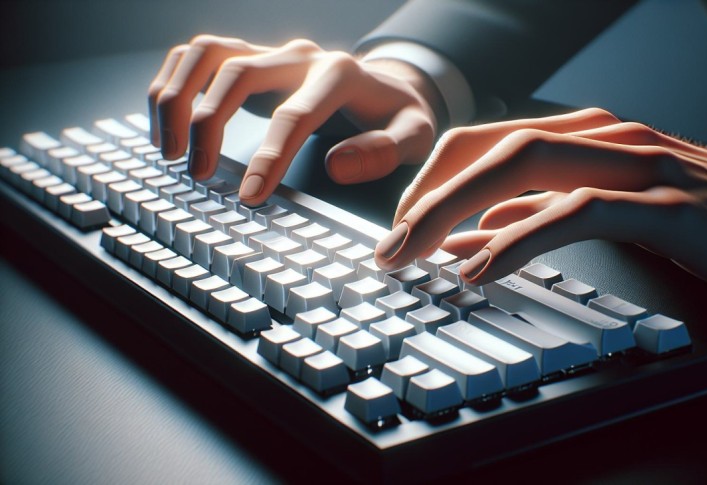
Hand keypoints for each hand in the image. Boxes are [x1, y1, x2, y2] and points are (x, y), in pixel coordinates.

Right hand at [148, 35, 438, 204]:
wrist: (390, 86)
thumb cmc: (400, 118)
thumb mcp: (415, 136)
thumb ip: (386, 151)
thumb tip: (336, 166)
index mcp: (342, 75)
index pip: (295, 115)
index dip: (269, 157)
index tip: (249, 197)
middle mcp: (302, 56)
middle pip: (238, 73)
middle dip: (208, 124)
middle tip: (197, 174)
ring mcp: (272, 52)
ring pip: (207, 53)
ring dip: (177, 97)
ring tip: (167, 150)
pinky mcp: (251, 57)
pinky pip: (198, 56)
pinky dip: (173, 83)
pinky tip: (165, 123)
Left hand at [375, 108, 706, 294]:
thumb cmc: (691, 211)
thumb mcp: (601, 208)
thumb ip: (537, 216)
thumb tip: (470, 239)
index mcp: (581, 137)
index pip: (483, 142)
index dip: (432, 182)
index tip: (401, 228)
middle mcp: (602, 139)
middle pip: (493, 151)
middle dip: (430, 198)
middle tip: (390, 250)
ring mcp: (636, 165)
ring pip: (528, 168)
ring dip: (459, 211)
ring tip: (416, 256)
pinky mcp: (667, 205)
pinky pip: (582, 212)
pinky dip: (525, 237)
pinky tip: (486, 266)